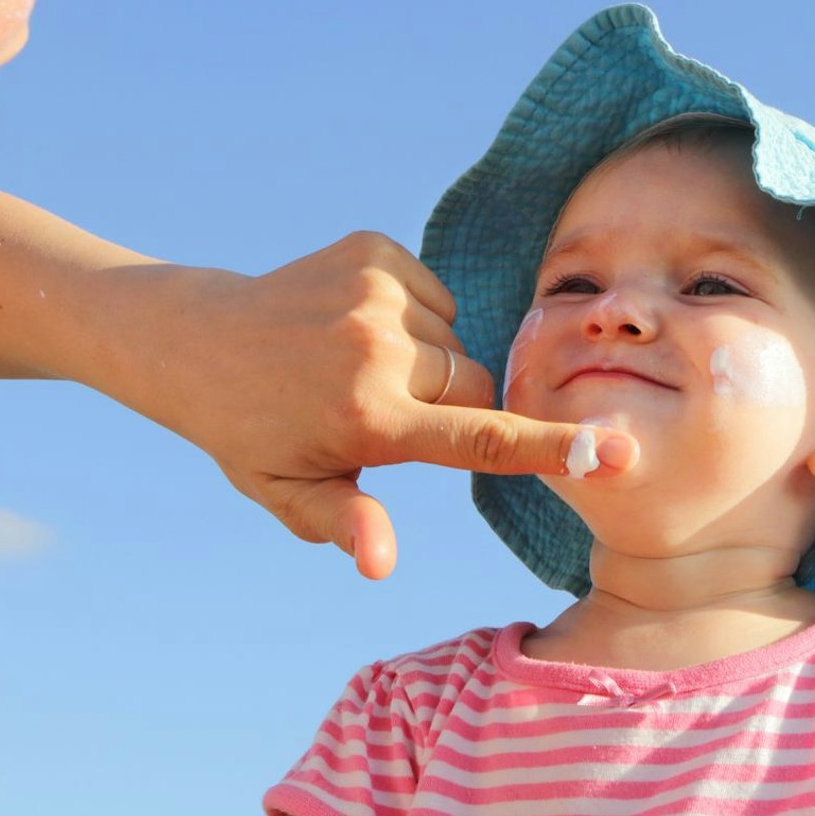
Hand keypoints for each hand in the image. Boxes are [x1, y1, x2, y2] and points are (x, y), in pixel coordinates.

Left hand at [132, 233, 637, 578]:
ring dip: (430, 362)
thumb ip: (346, 524)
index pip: (480, 439)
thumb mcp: (290, 493)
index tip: (615, 451)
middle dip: (454, 407)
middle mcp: (379, 350)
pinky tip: (359, 330)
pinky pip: (436, 295)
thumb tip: (380, 565)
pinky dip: (414, 317)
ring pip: (457, 341)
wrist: (199, 342)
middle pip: (477, 387)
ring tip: (362, 370)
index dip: (551, 448)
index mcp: (368, 419)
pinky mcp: (373, 250)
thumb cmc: (252, 433)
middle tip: (388, 418)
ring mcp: (376, 292)